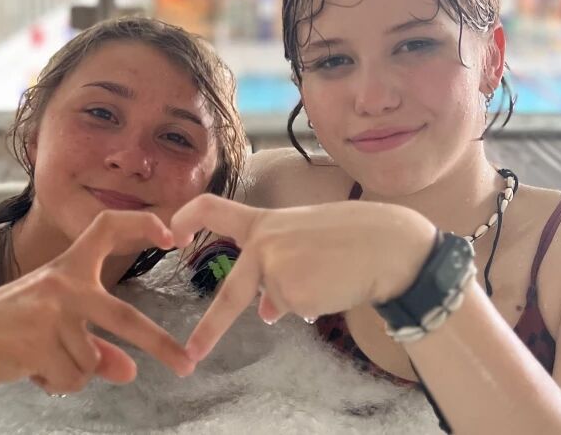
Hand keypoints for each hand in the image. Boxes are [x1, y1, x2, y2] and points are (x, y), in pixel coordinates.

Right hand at [0, 211, 195, 395]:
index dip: (141, 226)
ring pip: (91, 362)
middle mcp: (62, 282)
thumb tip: (130, 370)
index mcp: (67, 267)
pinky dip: (57, 384)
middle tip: (186, 364)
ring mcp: (51, 312)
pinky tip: (31, 368)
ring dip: (72, 373)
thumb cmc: (7, 329)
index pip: (107, 228)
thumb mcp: (54, 327)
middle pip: (123, 315)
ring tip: (40, 358)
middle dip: (159, 344)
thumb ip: (96, 345)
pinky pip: (72, 379)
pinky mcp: (38, 342)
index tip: (171, 236)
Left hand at [171, 194, 434, 361]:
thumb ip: (281, 266)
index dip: (185, 218)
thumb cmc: (356, 236)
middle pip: (230, 293)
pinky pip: (297, 309)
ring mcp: (276, 269)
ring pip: (279, 301)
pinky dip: (315, 304)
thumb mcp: (308, 241)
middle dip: (210, 329)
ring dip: (304, 296)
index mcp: (266, 222)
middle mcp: (264, 244)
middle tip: (192, 352)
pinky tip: (336, 285)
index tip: (170, 234)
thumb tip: (266, 312)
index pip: (213, 208)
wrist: (390, 246)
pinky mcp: (292, 293)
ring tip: (333, 273)